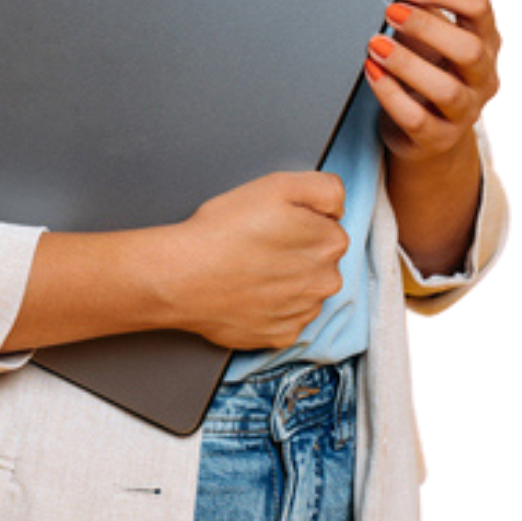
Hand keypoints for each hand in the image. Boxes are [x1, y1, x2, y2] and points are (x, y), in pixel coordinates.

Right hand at [168, 172, 349, 349]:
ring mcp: (303, 312)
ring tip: (249, 268)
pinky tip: (248, 292)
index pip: (328, 226)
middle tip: (258, 243)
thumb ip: (325, 189)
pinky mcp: (281, 335)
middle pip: (318, 259)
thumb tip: (338, 207)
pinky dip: (270, 306)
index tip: (274, 222)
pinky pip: (285, 317)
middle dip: (296, 250)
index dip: (299, 220)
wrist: (184, 276)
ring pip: (303, 289)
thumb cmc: (224, 230)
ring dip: (284, 280)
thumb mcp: (278, 184)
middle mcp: (325, 282)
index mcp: (330, 242)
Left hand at [365, 0, 502, 164]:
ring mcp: (465, 111)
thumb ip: (423, 0)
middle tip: (390, 10)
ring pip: (446, 89)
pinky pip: (417, 119)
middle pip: (470, 49)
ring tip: (375, 44)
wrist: (428, 132)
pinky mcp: (439, 137)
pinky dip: (390, 93)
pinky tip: (371, 72)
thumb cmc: (430, 69)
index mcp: (487, 41)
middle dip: (427, 26)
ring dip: (407, 63)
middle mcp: (484, 77)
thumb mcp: (431, 31)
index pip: (481, 7)